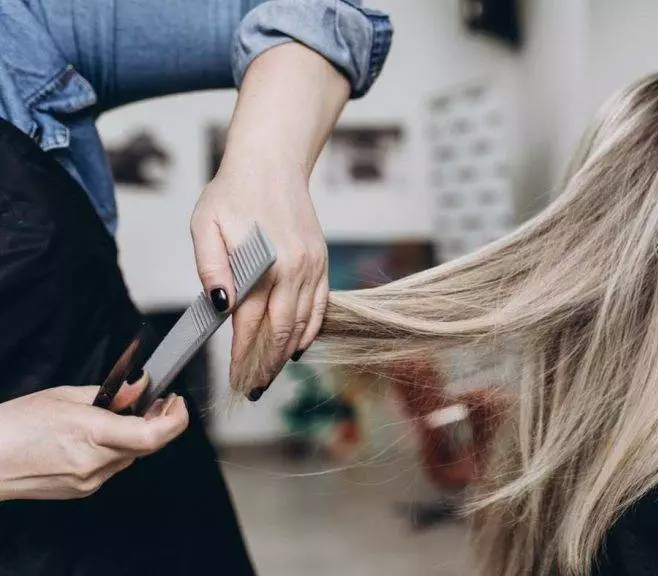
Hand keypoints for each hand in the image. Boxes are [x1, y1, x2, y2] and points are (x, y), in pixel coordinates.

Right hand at [0, 379, 187, 500]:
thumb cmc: (15, 426)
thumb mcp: (66, 396)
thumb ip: (111, 394)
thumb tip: (140, 386)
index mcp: (91, 433)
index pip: (153, 434)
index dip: (175, 419)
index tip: (176, 403)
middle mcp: (94, 461)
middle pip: (148, 445)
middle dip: (159, 421)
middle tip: (159, 402)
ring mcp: (90, 480)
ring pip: (131, 456)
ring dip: (135, 435)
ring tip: (122, 415)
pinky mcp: (83, 490)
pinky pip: (112, 467)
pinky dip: (114, 450)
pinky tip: (98, 437)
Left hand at [190, 42, 348, 396]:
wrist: (272, 163)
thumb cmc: (232, 193)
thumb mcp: (205, 224)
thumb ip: (210, 266)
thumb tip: (219, 304)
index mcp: (263, 265)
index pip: (251, 324)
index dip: (242, 356)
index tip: (235, 379)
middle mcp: (294, 271)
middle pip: (282, 332)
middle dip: (266, 365)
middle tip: (253, 389)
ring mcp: (312, 267)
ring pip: (303, 324)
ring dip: (287, 353)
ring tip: (271, 375)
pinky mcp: (321, 262)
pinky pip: (320, 306)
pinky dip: (310, 330)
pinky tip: (297, 347)